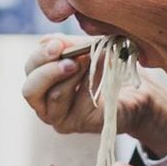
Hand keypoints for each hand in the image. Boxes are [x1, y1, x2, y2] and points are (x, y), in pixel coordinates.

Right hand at [22, 34, 166, 154]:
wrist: (137, 93)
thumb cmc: (106, 70)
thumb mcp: (86, 51)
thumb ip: (67, 45)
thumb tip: (49, 41)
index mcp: (42, 83)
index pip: (30, 69)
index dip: (41, 55)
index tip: (58, 43)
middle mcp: (45, 105)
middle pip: (30, 91)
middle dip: (49, 71)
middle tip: (71, 59)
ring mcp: (61, 119)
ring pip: (57, 96)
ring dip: (77, 73)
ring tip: (92, 59)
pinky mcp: (80, 125)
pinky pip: (82, 101)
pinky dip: (94, 80)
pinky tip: (106, 66)